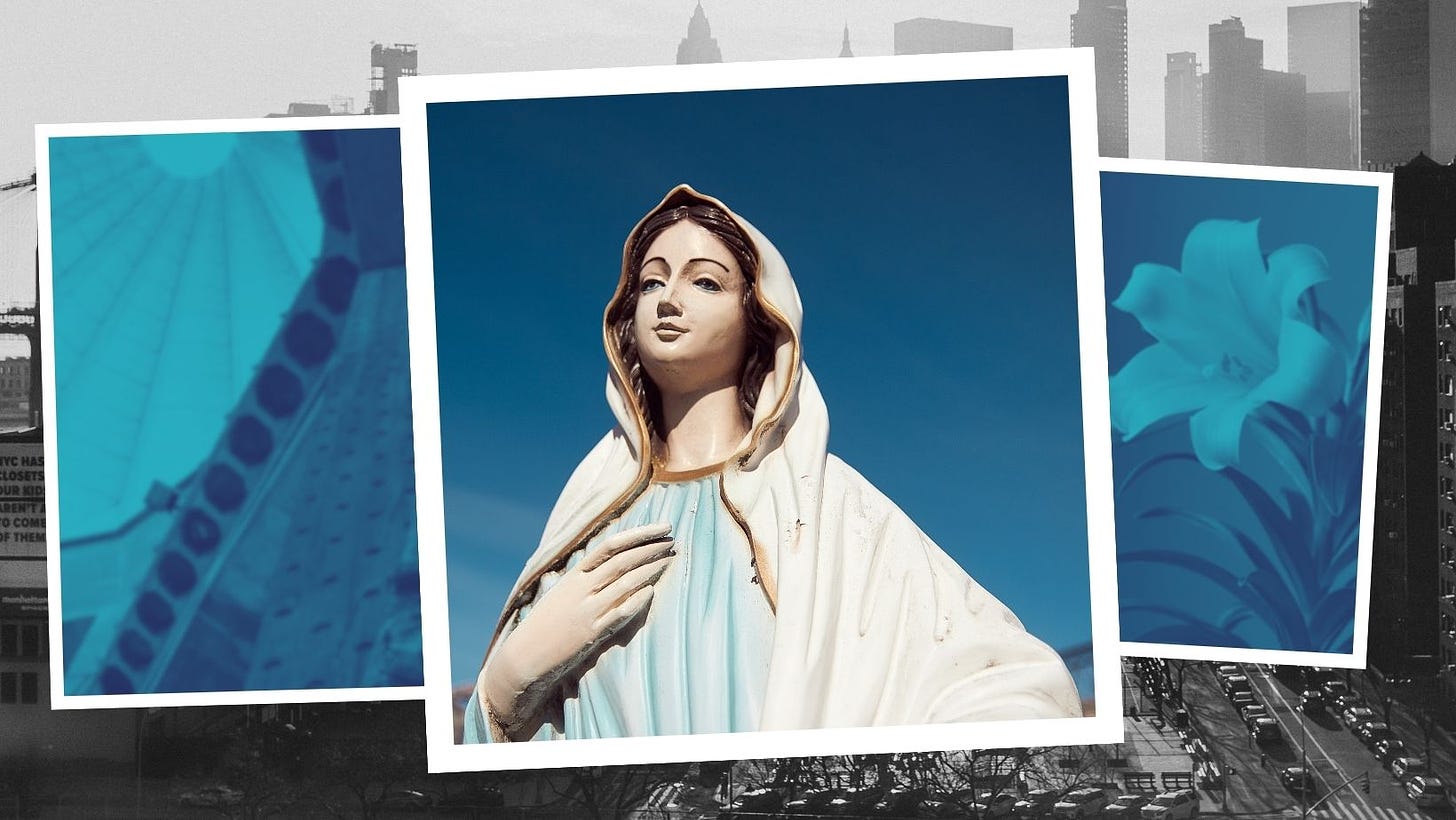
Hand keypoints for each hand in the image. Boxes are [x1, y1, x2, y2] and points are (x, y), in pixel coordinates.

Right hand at [480, 522, 675, 739]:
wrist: (524, 656)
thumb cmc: (546, 623)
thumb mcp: (562, 593)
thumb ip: (586, 578)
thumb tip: (613, 562)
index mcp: (574, 576)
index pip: (610, 546)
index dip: (639, 534)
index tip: (662, 528)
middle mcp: (581, 589)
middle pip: (622, 561)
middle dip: (650, 548)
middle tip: (673, 541)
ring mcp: (586, 611)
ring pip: (623, 583)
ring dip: (649, 570)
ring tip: (669, 560)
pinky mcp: (590, 634)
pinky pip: (618, 613)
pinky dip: (636, 601)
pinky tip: (651, 591)